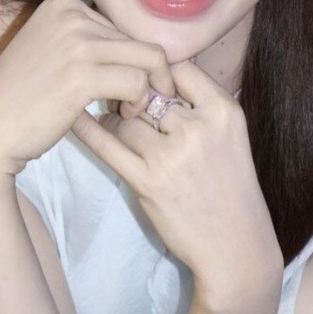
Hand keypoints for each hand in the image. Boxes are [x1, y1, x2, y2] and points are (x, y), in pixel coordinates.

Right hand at [0, 0, 175, 177]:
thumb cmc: (20, 99)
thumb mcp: (54, 52)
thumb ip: (90, 41)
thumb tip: (145, 48)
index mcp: (62, 4)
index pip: (123, 27)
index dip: (127, 60)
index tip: (113, 85)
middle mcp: (70, 14)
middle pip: (140, 40)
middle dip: (144, 74)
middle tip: (127, 103)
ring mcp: (76, 42)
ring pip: (149, 59)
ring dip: (147, 90)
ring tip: (126, 109)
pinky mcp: (82, 74)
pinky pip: (138, 83)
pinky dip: (138, 103)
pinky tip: (119, 115)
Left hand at [75, 60, 282, 304]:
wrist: (236, 244)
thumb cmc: (231, 188)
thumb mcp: (231, 135)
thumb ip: (200, 105)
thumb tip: (151, 77)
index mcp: (224, 112)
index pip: (180, 69)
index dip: (162, 76)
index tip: (153, 88)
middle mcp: (199, 128)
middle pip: (149, 94)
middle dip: (137, 101)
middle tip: (128, 108)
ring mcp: (172, 156)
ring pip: (126, 119)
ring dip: (118, 121)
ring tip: (120, 130)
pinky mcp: (147, 181)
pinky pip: (108, 145)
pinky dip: (90, 129)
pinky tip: (77, 118)